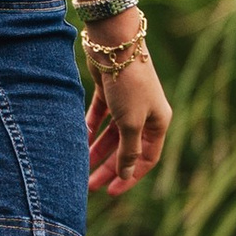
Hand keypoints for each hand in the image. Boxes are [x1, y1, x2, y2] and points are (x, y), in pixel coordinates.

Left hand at [86, 45, 169, 197]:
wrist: (115, 44)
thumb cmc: (129, 84)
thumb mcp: (131, 122)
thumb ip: (129, 149)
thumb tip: (126, 173)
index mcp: (158, 122)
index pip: (146, 158)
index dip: (129, 176)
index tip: (110, 191)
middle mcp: (145, 113)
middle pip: (125, 148)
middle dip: (108, 167)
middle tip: (88, 185)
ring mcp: (126, 102)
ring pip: (110, 134)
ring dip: (96, 150)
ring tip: (78, 167)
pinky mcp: (109, 91)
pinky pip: (98, 117)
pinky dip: (89, 128)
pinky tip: (76, 140)